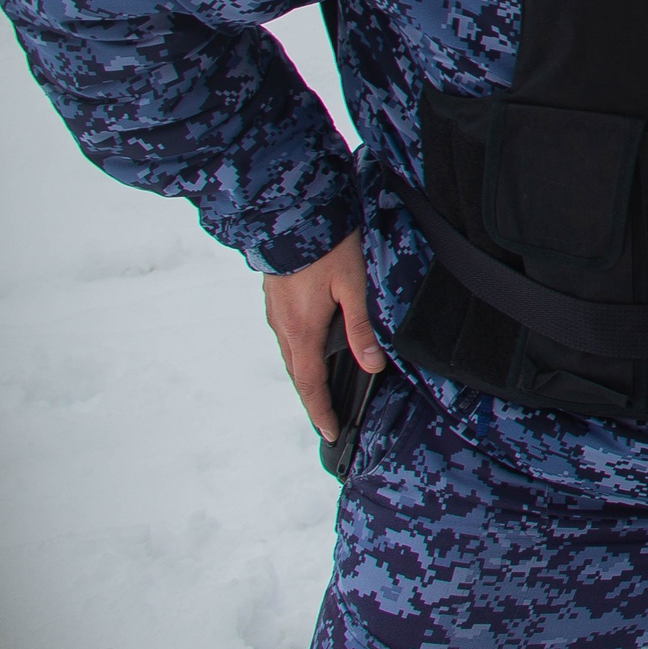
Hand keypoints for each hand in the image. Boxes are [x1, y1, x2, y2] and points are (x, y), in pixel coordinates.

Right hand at [264, 232, 381, 439]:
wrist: (293, 216)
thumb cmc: (327, 249)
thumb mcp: (352, 289)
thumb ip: (360, 330)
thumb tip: (373, 366)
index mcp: (302, 331)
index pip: (311, 385)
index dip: (321, 411)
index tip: (331, 432)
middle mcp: (283, 328)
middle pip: (298, 375)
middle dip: (313, 400)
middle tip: (328, 419)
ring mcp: (275, 314)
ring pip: (290, 356)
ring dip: (305, 378)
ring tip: (321, 393)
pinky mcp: (274, 300)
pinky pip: (286, 338)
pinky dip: (298, 355)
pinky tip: (311, 352)